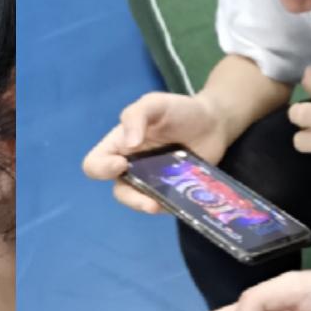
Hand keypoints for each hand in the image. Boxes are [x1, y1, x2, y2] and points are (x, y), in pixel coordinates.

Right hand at [82, 89, 231, 213]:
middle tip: (148, 198)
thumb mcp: (154, 103)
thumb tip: (128, 145)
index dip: (101, 168)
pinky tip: (178, 203)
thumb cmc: (180, 110)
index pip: (95, 164)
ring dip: (146, 205)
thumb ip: (136, 116)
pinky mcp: (172, 192)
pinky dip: (167, 207)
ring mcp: (152, 182)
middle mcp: (132, 167)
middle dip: (130, 198)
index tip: (122, 163)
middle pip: (118, 191)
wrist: (215, 122)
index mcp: (120, 145)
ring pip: (140, 201)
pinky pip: (164, 206)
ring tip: (159, 205)